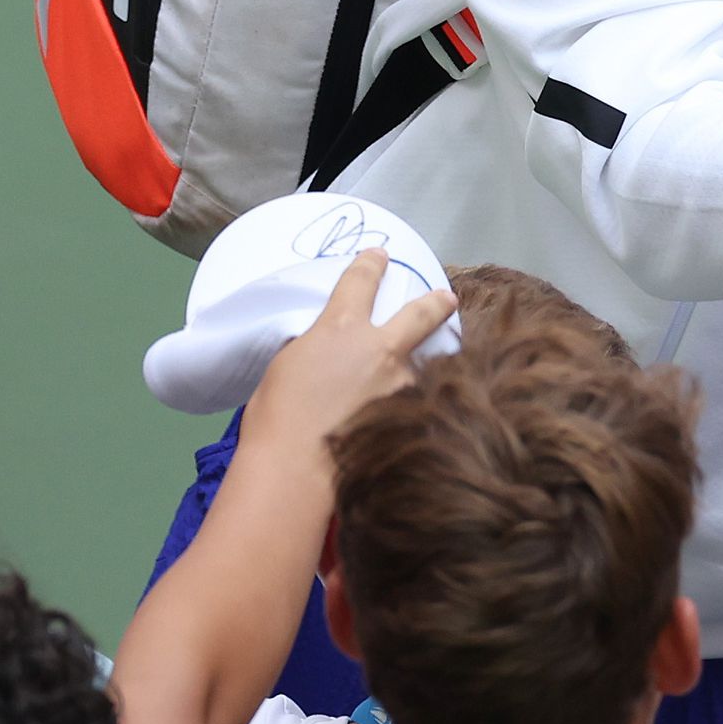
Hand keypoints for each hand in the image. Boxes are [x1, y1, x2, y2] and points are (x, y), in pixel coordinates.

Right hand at [239, 252, 455, 463]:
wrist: (295, 468)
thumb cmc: (275, 418)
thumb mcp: (287, 367)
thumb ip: (315, 350)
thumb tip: (327, 352)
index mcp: (341, 328)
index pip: (360, 281)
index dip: (371, 265)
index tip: (380, 255)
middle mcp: (380, 348)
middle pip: (422, 312)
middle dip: (437, 302)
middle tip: (446, 298)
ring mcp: (401, 382)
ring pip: (424, 364)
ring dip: (423, 369)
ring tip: (430, 379)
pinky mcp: (412, 416)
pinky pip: (421, 400)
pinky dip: (419, 405)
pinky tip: (417, 417)